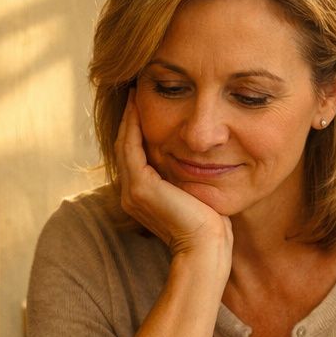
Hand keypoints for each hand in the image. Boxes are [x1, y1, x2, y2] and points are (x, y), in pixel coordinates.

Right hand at [116, 97, 230, 260]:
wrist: (207, 247)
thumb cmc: (210, 226)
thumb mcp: (195, 193)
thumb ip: (187, 176)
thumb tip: (200, 156)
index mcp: (142, 196)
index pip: (135, 155)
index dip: (138, 128)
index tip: (145, 103)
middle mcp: (131, 194)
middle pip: (125, 146)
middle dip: (130, 118)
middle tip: (135, 89)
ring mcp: (133, 191)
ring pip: (125, 143)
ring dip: (129, 116)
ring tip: (135, 91)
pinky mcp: (141, 186)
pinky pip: (131, 146)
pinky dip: (133, 124)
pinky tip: (139, 104)